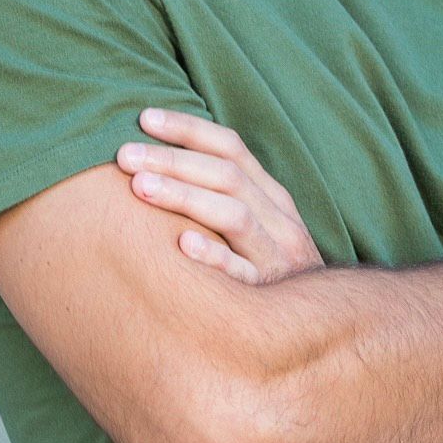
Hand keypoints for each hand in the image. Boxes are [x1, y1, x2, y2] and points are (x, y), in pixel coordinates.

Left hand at [116, 108, 322, 284]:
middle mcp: (278, 219)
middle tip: (124, 155)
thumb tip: (162, 163)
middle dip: (173, 160)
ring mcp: (277, 256)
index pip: (231, 148)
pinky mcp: (269, 295)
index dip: (189, 129)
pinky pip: (242, 274)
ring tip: (139, 187)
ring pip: (233, 215)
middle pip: (227, 176)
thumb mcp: (261, 227)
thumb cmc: (271, 272)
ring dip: (185, 196)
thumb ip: (226, 199)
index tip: (144, 117)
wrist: (318, 325)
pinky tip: (182, 245)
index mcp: (272, 196)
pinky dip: (214, 257)